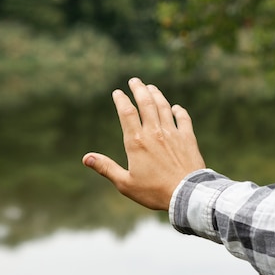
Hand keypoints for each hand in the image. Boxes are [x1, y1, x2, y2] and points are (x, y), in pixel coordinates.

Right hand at [82, 77, 205, 210]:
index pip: (126, 113)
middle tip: (134, 80)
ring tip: (151, 87)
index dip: (121, 100)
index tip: (117, 92)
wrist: (187, 194)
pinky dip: (178, 111)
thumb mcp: (125, 183)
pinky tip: (175, 108)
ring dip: (156, 95)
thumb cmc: (154, 191)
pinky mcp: (188, 139)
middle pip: (146, 103)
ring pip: (163, 107)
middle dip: (139, 89)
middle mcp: (154, 132)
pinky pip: (183, 119)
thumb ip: (106, 167)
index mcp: (136, 142)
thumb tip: (86, 158)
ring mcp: (172, 133)